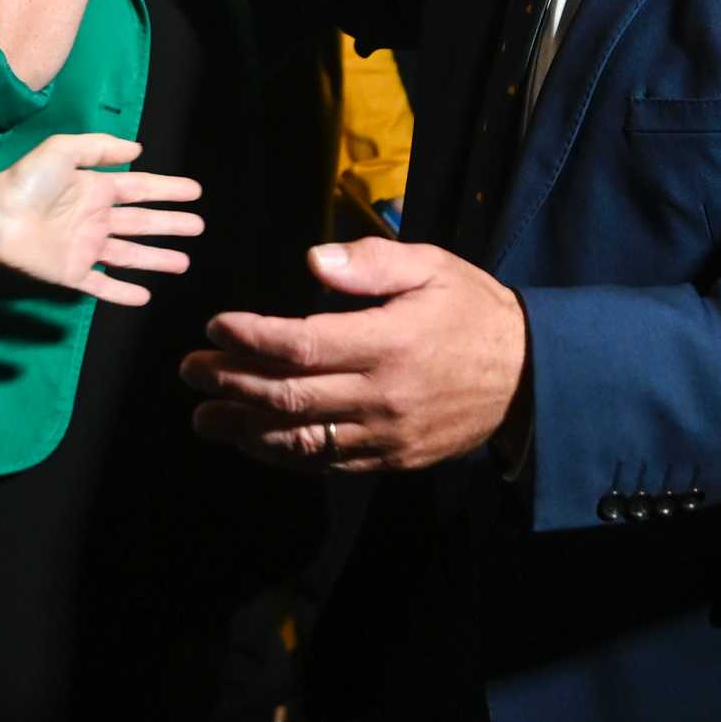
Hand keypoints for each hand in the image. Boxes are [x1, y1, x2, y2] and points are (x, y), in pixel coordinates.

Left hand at [0, 133, 201, 307]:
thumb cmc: (27, 182)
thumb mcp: (63, 150)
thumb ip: (100, 147)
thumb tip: (138, 149)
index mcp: (95, 188)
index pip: (141, 189)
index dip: (168, 190)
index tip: (195, 191)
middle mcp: (95, 218)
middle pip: (142, 223)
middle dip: (171, 225)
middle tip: (199, 227)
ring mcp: (86, 248)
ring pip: (130, 255)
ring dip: (157, 259)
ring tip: (184, 263)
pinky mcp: (73, 273)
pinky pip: (103, 286)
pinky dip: (123, 293)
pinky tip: (145, 297)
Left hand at [181, 237, 530, 472]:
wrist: (530, 377)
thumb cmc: (473, 311)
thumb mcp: (432, 266)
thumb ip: (371, 262)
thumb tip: (314, 259)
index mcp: (390, 341)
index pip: (302, 344)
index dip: (250, 338)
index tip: (215, 326)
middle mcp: (382, 395)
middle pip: (289, 395)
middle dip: (230, 382)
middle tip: (190, 371)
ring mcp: (386, 435)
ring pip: (301, 439)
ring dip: (244, 430)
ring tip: (204, 417)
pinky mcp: (392, 461)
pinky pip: (327, 462)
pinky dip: (284, 455)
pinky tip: (254, 442)